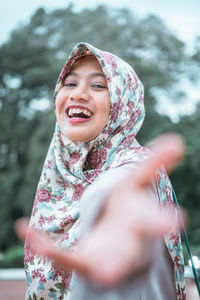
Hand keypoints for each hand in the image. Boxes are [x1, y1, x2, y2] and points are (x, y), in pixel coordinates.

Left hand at [15, 133, 184, 286]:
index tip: (178, 220)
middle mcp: (128, 240)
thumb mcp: (138, 183)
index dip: (163, 218)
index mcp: (140, 218)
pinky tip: (24, 227)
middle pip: (134, 245)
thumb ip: (155, 162)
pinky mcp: (85, 262)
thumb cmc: (130, 212)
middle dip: (135, 249)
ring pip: (108, 263)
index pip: (151, 216)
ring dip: (107, 267)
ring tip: (105, 274)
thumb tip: (178, 140)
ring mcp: (107, 254)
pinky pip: (66, 256)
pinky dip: (47, 246)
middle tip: (141, 254)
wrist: (120, 244)